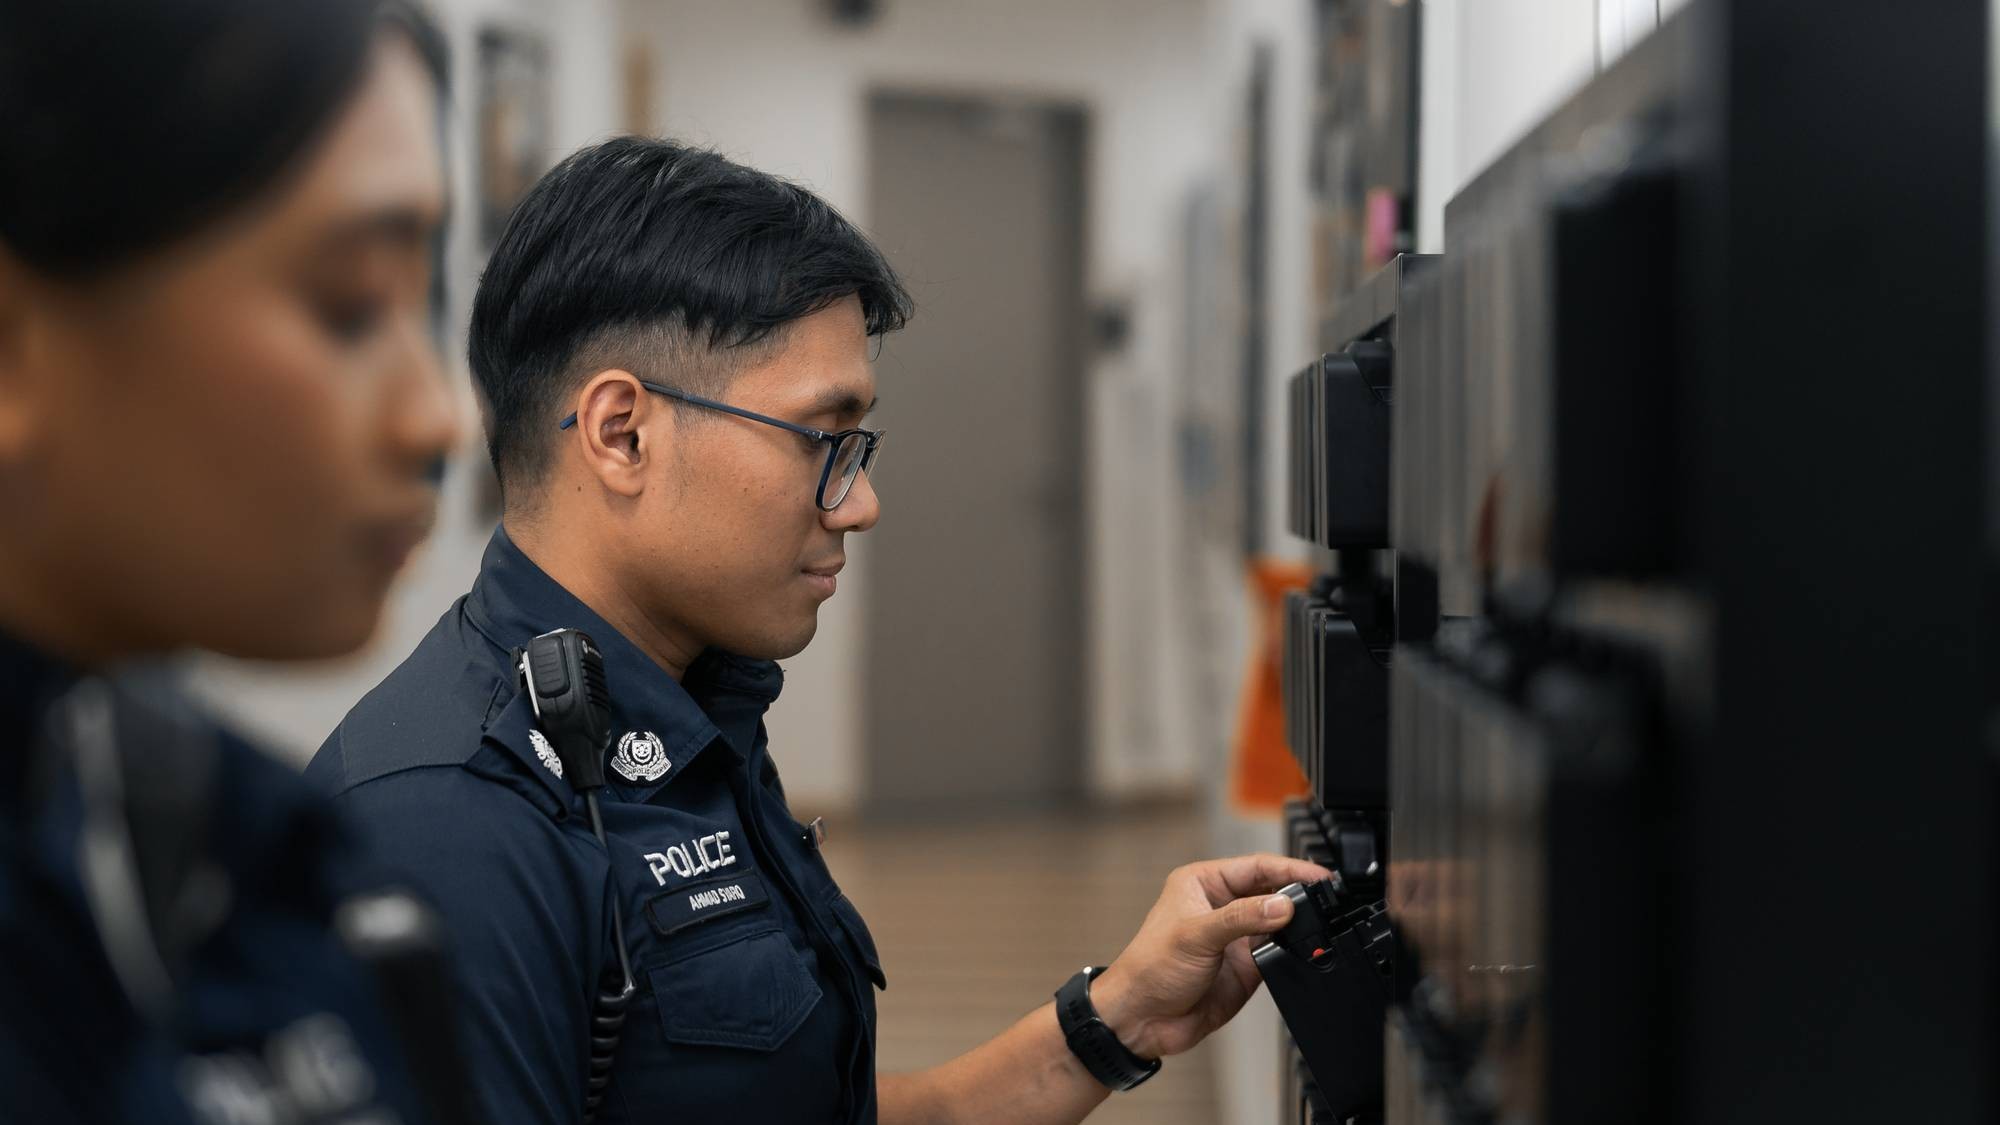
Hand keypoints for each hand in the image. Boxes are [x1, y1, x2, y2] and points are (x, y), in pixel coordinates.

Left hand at [1088, 854, 1333, 1059]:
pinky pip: (1280, 952)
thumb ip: (1242, 918)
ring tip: (1320, 924)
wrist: (1143, 1019)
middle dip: (1299, 894)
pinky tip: (1306, 949)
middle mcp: (1223, 906)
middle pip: (1273, 891)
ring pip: (1280, 922)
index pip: (1257, 866)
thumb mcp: (1195, 935)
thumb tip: (1283, 905)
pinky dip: (1295, 950)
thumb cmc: (1150, 967)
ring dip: (1299, 924)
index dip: (1290, 869)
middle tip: (1328, 899)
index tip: (1319, 876)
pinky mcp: (1248, 966)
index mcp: (1204, 883)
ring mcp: (1237, 937)